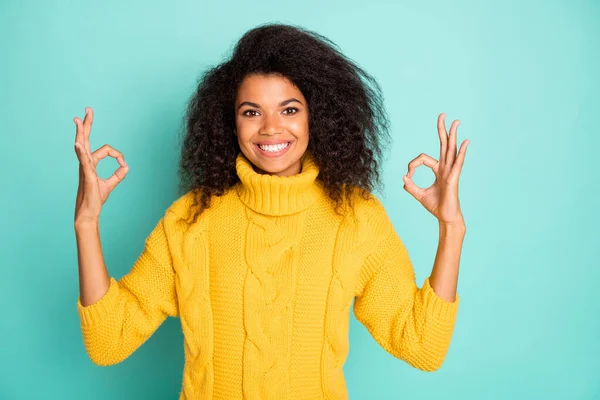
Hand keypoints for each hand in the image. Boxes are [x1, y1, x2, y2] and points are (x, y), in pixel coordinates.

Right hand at [74, 107, 128, 222]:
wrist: (89, 212)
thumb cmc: (96, 198)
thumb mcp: (111, 184)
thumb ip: (119, 174)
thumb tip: (126, 165)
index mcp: (91, 164)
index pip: (105, 150)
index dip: (117, 154)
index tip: (123, 162)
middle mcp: (86, 163)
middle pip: (85, 139)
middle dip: (87, 124)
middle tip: (88, 110)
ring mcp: (84, 168)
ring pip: (82, 146)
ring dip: (81, 132)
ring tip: (78, 120)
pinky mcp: (87, 175)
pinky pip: (83, 161)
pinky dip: (81, 152)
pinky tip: (78, 144)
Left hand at [402, 113, 468, 225]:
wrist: (445, 217)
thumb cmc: (436, 206)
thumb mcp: (419, 195)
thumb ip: (411, 186)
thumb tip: (403, 178)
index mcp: (438, 170)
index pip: (423, 158)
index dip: (412, 164)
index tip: (408, 175)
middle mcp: (445, 168)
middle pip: (443, 144)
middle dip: (442, 129)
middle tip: (442, 115)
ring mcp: (451, 171)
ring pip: (451, 149)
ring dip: (453, 135)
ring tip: (456, 122)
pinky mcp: (454, 178)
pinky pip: (458, 163)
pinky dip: (461, 152)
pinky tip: (465, 142)